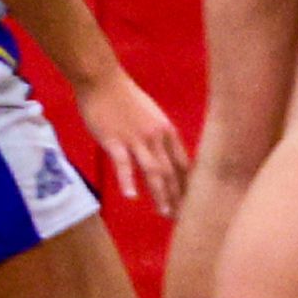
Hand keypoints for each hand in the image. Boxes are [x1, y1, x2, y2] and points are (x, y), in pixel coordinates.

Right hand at [76, 69, 189, 211]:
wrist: (102, 80)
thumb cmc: (123, 97)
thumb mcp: (150, 115)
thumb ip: (157, 136)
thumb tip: (163, 156)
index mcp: (166, 130)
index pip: (183, 162)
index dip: (189, 184)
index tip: (194, 203)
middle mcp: (156, 136)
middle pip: (171, 171)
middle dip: (178, 196)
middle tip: (183, 217)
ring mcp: (135, 139)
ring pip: (153, 171)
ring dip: (160, 194)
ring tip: (165, 213)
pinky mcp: (114, 141)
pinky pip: (123, 164)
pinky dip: (128, 181)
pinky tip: (132, 197)